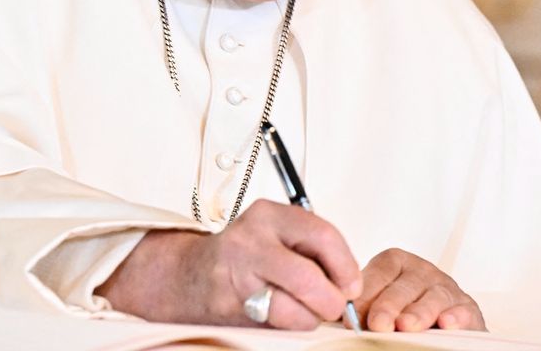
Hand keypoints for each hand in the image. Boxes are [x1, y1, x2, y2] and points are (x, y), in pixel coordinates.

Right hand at [97, 199, 361, 329]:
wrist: (189, 275)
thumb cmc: (243, 257)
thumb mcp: (276, 236)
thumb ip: (313, 250)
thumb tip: (351, 283)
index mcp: (269, 215)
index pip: (322, 235)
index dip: (346, 265)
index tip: (352, 284)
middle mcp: (251, 239)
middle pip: (309, 276)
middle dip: (331, 300)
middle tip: (335, 305)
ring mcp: (237, 273)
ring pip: (293, 307)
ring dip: (309, 317)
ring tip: (304, 310)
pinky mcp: (229, 304)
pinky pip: (275, 322)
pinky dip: (289, 324)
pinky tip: (282, 314)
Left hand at [353, 248, 484, 331]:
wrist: (436, 320)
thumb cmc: (399, 309)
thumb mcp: (378, 302)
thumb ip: (362, 307)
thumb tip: (341, 318)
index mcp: (394, 263)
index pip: (378, 274)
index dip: (364, 296)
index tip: (351, 318)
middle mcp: (421, 271)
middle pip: (404, 286)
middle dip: (389, 306)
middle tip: (378, 324)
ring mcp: (445, 287)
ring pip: (434, 297)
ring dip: (419, 312)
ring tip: (406, 326)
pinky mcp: (466, 307)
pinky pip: (463, 309)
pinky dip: (456, 316)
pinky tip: (446, 323)